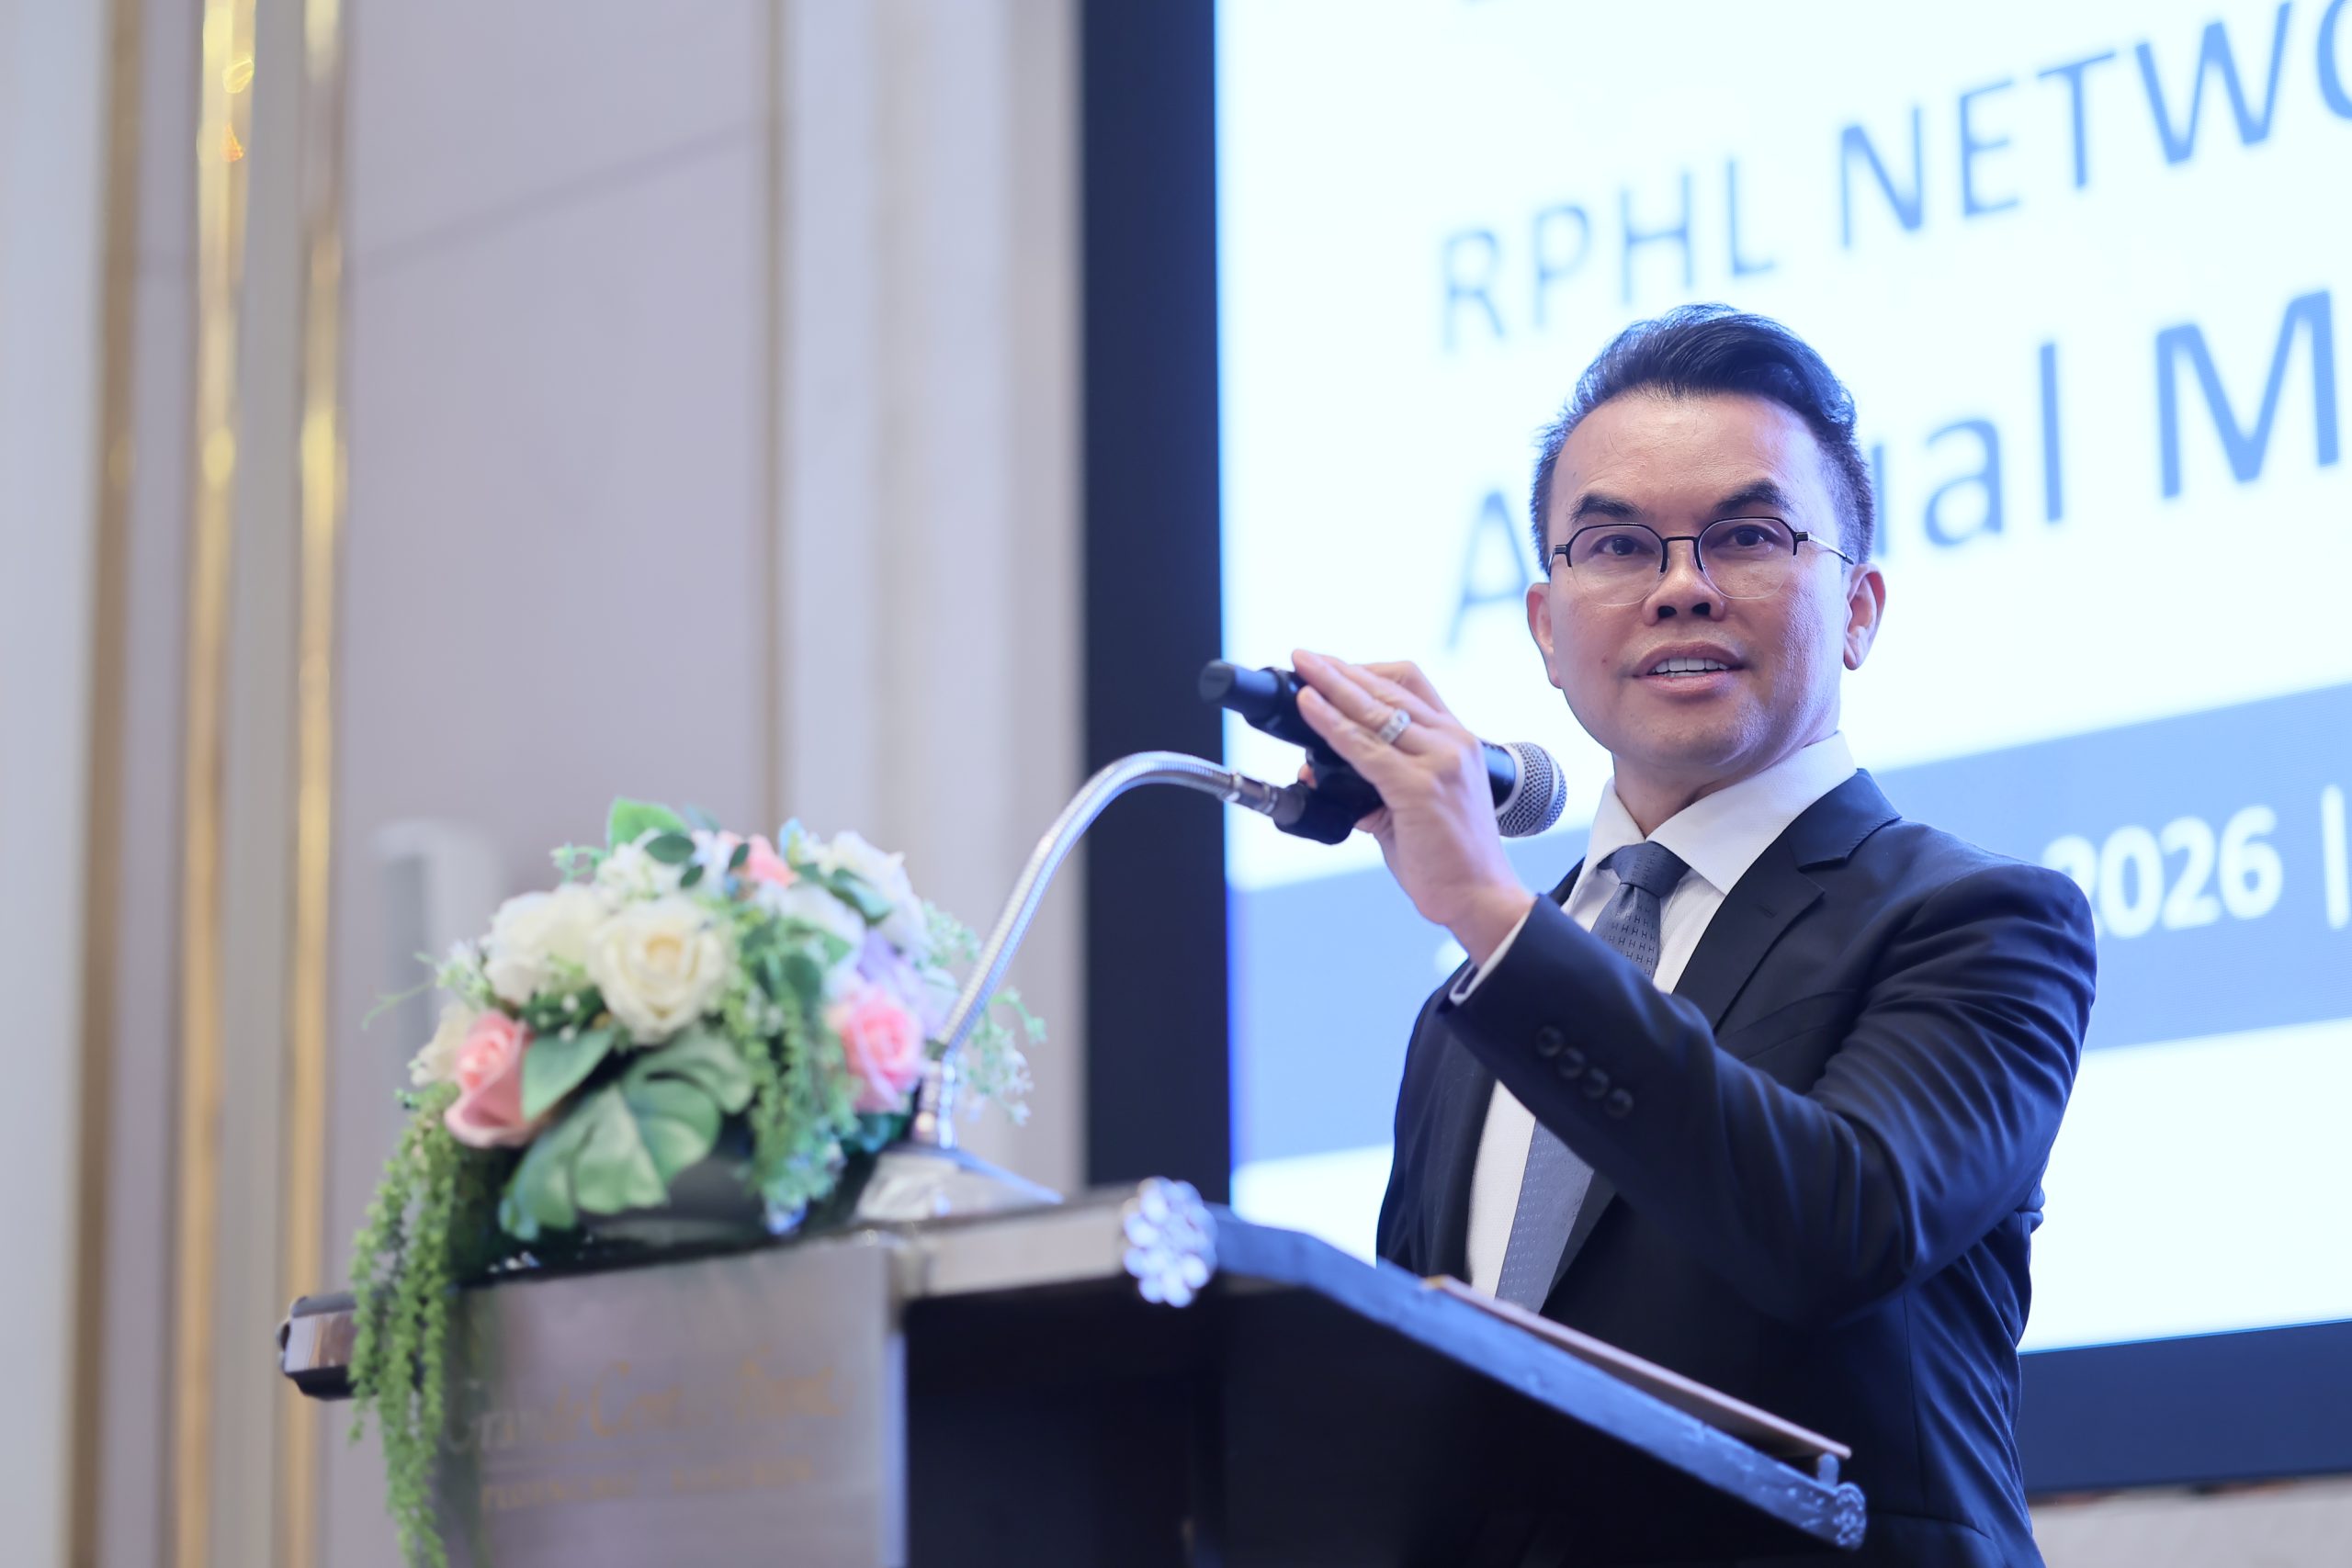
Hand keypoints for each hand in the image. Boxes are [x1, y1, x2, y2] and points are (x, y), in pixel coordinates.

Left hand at [1289, 650, 1535, 963]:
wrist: (1479, 896)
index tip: (1330, 666)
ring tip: (1303, 668)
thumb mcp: (1410, 808)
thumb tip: (1317, 773)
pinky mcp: (1421, 787)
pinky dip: (1332, 724)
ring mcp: (1440, 762)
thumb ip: (1369, 785)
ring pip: (1377, 710)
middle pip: (1390, 688)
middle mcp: (1453, 742)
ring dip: (1333, 685)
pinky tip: (1310, 709)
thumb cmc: (1448, 857)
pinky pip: (1365, 747)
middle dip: (1342, 670)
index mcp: (1456, 741)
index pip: (1410, 685)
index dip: (1366, 671)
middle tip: (1305, 657)